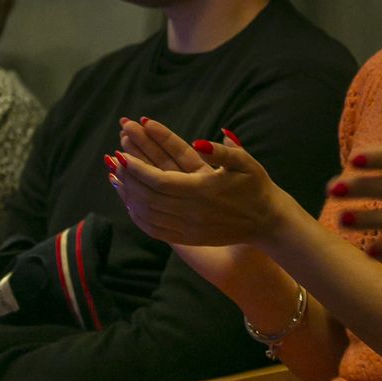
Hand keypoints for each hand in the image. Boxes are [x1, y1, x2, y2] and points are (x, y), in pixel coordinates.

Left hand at [109, 117, 291, 246]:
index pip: (159, 180)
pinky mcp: (188, 238)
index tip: (122, 154)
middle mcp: (192, 212)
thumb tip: (199, 141)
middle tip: (114, 159)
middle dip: (128, 177)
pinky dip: (138, 216)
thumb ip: (223, 151)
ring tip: (115, 177)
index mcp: (203, 191)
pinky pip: (155, 230)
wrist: (267, 221)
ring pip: (148, 214)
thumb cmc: (256, 187)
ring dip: (128, 195)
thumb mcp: (246, 163)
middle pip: (148, 196)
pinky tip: (129, 203)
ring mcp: (188, 228)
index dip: (137, 168)